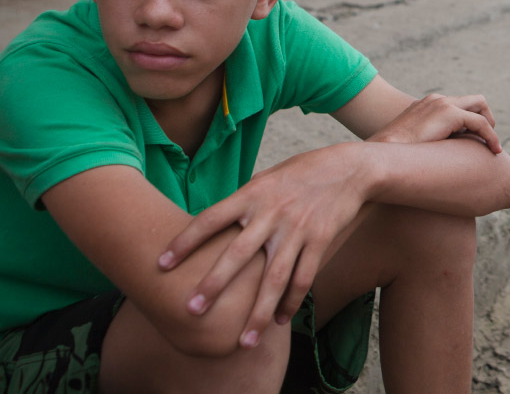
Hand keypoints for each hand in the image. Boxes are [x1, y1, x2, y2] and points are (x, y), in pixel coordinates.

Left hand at [157, 144, 369, 347]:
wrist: (349, 168)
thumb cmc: (302, 172)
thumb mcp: (267, 178)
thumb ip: (243, 201)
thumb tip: (215, 223)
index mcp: (252, 194)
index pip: (210, 219)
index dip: (184, 242)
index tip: (160, 265)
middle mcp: (272, 213)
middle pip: (237, 255)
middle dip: (213, 285)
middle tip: (191, 311)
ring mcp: (297, 228)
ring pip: (273, 278)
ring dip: (258, 313)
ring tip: (244, 341)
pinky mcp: (320, 240)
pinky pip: (303, 278)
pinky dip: (291, 302)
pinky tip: (280, 320)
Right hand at [369, 93, 500, 152]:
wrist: (382, 154)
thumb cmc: (393, 158)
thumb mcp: (411, 146)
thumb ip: (426, 144)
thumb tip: (436, 160)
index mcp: (427, 105)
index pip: (457, 106)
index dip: (470, 122)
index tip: (475, 141)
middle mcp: (436, 100)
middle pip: (474, 100)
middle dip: (486, 118)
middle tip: (488, 140)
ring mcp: (442, 104)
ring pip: (480, 106)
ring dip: (490, 125)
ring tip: (494, 147)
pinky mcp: (449, 113)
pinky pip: (480, 122)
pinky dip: (491, 135)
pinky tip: (495, 151)